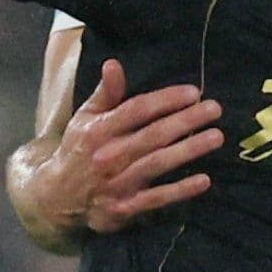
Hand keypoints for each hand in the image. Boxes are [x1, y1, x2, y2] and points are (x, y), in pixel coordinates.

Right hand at [37, 59, 222, 234]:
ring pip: (158, 163)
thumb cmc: (79, 149)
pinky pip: (156, 199)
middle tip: (215, 109)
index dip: (166, 100)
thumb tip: (113, 63)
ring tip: (216, 136)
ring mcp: (117, 183)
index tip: (193, 92)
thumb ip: (105, 93)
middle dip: (186, 121)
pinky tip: (204, 180)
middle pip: (153, 135)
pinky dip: (180, 191)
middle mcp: (109, 155)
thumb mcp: (85, 117)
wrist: (56, 198)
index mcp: (99, 129)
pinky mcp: (124, 208)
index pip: (137, 110)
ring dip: (189, 150)